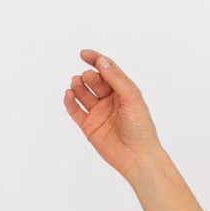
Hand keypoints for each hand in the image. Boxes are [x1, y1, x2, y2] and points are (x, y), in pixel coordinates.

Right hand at [62, 49, 163, 180]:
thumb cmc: (140, 127)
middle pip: (93, 80)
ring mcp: (98, 113)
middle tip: (88, 79)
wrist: (138, 156)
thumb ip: (116, 78)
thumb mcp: (132, 97)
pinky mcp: (89, 126)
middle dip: (89, 76)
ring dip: (77, 85)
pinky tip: (69, 94)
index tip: (84, 54)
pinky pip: (74, 110)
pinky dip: (69, 100)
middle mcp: (109, 100)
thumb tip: (101, 61)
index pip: (107, 70)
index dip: (95, 60)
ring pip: (82, 93)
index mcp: (122, 91)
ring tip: (77, 83)